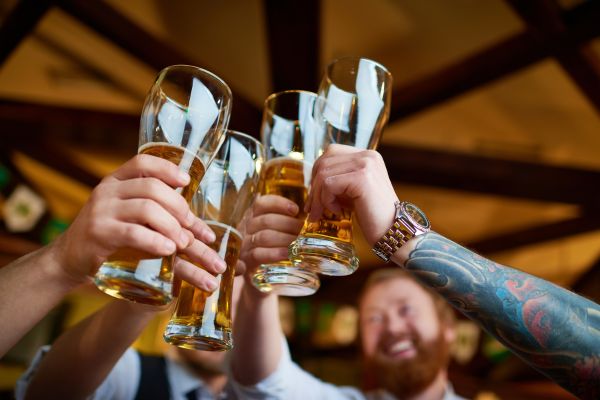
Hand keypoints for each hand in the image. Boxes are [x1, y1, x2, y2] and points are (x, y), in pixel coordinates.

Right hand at [50, 154, 224, 288]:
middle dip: (178, 206)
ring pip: (146, 209)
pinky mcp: (99, 233)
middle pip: (152, 187)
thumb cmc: (110, 235)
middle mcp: (107, 190)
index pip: (143, 162)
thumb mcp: (130, 216)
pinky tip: (168, 249)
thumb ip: (158, 213)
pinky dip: (156, 241)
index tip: (186, 181)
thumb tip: (199, 226)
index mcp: (116, 180)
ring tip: (183, 242)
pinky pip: (134, 233)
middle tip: (190, 224)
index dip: (167, 168)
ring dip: (171, 225)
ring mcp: (101, 210)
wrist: (71, 257)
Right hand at [239, 195, 302, 278]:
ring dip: (285, 239)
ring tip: (299, 245)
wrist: (266, 281)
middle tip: (304, 232)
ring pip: (263, 236)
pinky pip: (257, 254)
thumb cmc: (279, 251)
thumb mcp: (283, 234)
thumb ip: (292, 224)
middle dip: (289, 224)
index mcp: (255, 218)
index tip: (296, 210)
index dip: (278, 203)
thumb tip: (314, 216)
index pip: (261, 204)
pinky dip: (274, 253)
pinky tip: (287, 254)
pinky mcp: (246, 262)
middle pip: (266, 220)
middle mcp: (247, 229)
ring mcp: (245, 246)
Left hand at [306, 144, 397, 244]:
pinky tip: (338, 211)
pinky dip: (326, 200)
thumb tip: (311, 181)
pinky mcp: (361, 178)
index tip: (315, 196)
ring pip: (323, 174)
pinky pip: (329, 185)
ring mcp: (366, 164)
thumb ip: (338, 180)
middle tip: (312, 209)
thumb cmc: (372, 216)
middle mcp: (367, 155)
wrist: (393, 231)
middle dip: (314, 188)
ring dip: (318, 198)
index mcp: (367, 155)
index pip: (331, 152)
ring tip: (322, 213)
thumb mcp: (352, 191)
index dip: (317, 174)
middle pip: (324, 162)